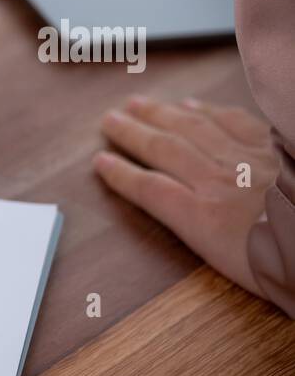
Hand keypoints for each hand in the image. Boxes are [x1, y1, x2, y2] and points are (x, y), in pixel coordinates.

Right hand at [94, 96, 277, 295]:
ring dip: (164, 114)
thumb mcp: (250, 271)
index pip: (150, 190)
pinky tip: (196, 106)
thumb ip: (217, 240)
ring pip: (196, 129)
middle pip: (166, 150)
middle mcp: (220, 183)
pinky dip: (211, 112)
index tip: (99, 162)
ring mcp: (250, 160)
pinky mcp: (278, 147)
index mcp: (206, 219)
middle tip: (110, 119)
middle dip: (134, 133)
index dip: (121, 175)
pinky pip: (237, 122)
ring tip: (140, 103)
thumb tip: (196, 218)